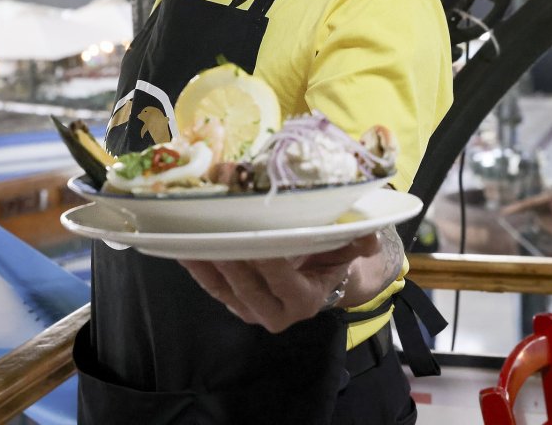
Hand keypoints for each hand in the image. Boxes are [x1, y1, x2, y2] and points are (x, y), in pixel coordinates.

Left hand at [180, 233, 379, 332]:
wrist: (316, 279)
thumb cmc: (330, 258)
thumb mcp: (346, 249)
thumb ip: (356, 241)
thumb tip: (367, 236)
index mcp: (306, 300)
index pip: (285, 281)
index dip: (270, 262)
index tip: (256, 241)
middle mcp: (277, 314)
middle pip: (249, 288)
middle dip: (232, 262)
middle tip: (216, 236)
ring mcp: (252, 311)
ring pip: (226, 290)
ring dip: (207, 265)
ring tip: (192, 240)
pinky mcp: (234, 304)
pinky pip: (213, 288)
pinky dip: (198, 268)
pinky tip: (184, 247)